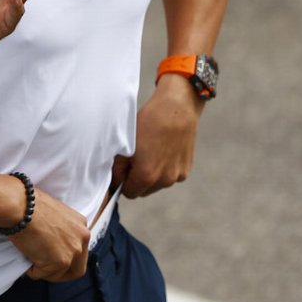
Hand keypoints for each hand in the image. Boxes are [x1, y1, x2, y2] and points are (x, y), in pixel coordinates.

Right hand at [11, 187, 89, 280]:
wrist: (19, 206)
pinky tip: (26, 261)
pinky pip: (43, 274)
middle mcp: (82, 238)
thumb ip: (61, 229)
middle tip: (46, 271)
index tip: (54, 259)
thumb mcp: (53, 214)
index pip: (80, 251)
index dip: (66, 258)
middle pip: (77, 268)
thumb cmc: (29, 205)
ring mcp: (72, 251)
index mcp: (81, 225)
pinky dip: (33, 272)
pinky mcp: (59, 262)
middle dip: (60, 272)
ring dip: (45, 272)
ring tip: (32, 263)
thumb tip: (52, 243)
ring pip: (60, 274)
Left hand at [112, 74, 203, 197]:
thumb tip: (115, 181)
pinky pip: (169, 175)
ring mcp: (177, 176)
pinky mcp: (186, 169)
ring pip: (157, 184)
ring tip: (149, 152)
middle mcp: (164, 180)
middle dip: (136, 179)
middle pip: (143, 191)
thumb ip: (118, 167)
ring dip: (151, 175)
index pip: (128, 192)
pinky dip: (164, 169)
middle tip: (135, 157)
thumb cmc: (148, 123)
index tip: (123, 166)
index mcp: (146, 176)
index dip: (123, 180)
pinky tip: (162, 150)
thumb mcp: (125, 144)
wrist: (177, 108)